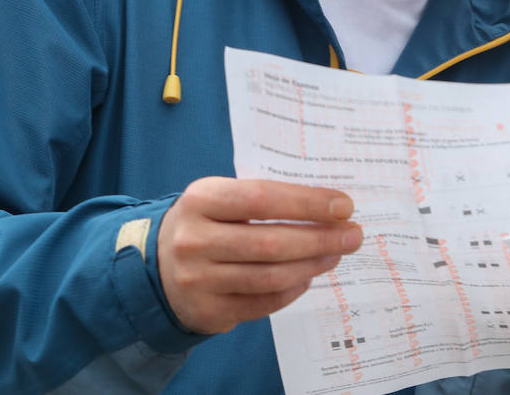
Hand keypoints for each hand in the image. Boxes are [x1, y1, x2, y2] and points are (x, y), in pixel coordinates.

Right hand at [158, 177, 362, 333]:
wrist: (156, 265)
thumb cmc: (206, 223)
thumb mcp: (221, 197)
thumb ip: (265, 199)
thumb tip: (329, 208)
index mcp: (201, 200)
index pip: (262, 199)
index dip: (307, 203)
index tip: (344, 206)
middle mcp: (195, 240)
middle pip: (272, 243)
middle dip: (321, 239)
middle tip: (352, 235)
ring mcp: (199, 280)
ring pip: (271, 276)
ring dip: (312, 265)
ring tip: (336, 254)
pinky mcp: (208, 311)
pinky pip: (263, 302)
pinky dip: (293, 290)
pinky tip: (308, 276)